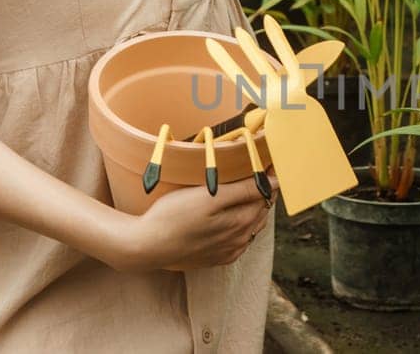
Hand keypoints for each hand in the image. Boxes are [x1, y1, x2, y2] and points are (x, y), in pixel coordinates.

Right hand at [101, 176, 276, 271]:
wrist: (145, 246)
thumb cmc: (173, 216)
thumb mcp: (209, 197)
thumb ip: (244, 190)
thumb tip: (274, 183)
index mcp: (241, 223)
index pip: (265, 195)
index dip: (268, 177)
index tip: (267, 161)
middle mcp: (239, 240)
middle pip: (260, 211)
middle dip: (262, 192)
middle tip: (257, 172)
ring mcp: (228, 252)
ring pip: (250, 226)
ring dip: (252, 209)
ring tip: (245, 190)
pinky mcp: (216, 258)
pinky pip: (238, 241)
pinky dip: (241, 226)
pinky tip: (231, 217)